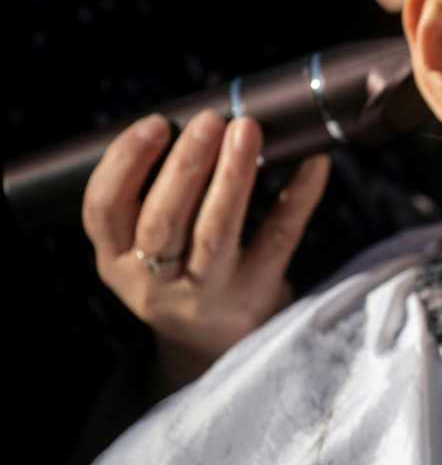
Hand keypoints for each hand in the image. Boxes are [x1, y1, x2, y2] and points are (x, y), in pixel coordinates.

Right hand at [82, 109, 330, 393]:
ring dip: (232, 177)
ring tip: (247, 129)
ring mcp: (208, 294)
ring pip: (215, 232)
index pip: (103, 211)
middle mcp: (155, 283)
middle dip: (185, 165)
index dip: (125, 164)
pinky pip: (278, 239)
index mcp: (116, 262)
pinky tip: (314, 163)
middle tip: (211, 120)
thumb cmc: (183, 272)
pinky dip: (299, 197)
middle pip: (163, 221)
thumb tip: (197, 117)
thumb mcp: (147, 249)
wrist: (218, 348)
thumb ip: (156, 196)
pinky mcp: (257, 294)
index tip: (155, 123)